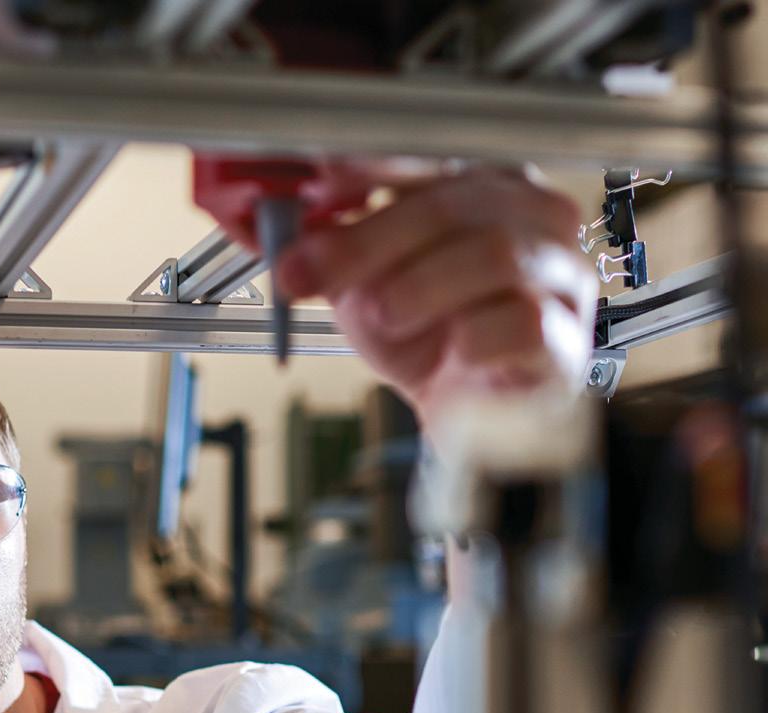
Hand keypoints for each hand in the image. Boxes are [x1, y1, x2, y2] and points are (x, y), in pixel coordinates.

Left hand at [272, 164, 597, 436]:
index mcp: (484, 186)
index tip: (317, 179)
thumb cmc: (424, 340)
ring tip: (384, 316)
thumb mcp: (361, 287)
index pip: (433, 156)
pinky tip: (454, 351)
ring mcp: (559, 276)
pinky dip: (473, 337)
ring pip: (495, 253)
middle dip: (370, 240)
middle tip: (312, 271)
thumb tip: (291, 239)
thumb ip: (332, 255)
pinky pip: (523, 321)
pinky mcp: (565, 340)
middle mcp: (533, 218)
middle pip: (454, 202)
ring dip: (421, 286)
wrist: (461, 413)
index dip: (372, 165)